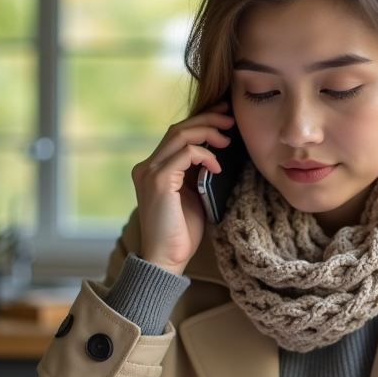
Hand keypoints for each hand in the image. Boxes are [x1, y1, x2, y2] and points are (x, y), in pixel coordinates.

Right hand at [131, 102, 235, 276]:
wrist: (166, 259)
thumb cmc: (182, 232)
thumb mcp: (194, 195)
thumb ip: (197, 173)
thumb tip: (219, 151)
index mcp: (154, 168)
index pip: (177, 134)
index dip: (201, 121)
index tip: (224, 117)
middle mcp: (147, 166)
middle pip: (178, 128)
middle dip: (207, 119)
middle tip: (230, 118)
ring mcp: (149, 172)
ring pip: (180, 135)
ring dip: (207, 132)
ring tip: (227, 139)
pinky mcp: (158, 181)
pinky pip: (185, 154)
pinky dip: (205, 155)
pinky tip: (218, 166)